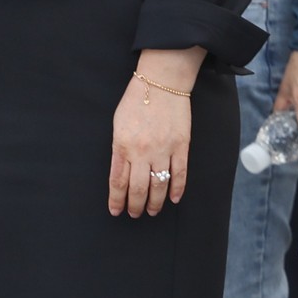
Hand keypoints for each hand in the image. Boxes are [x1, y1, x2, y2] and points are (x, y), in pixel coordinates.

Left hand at [109, 50, 202, 217]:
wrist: (162, 82)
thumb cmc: (136, 100)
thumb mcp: (118, 125)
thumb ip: (119, 149)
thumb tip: (122, 172)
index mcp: (122, 146)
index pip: (118, 182)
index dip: (117, 200)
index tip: (116, 211)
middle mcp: (142, 152)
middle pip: (138, 188)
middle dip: (135, 206)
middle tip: (135, 214)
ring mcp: (163, 149)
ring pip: (159, 185)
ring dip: (154, 202)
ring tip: (152, 211)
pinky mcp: (181, 146)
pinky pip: (180, 173)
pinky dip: (177, 189)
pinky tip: (173, 198)